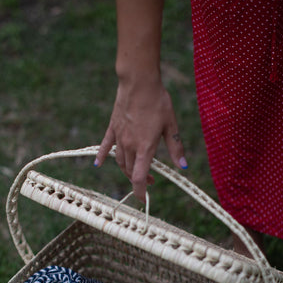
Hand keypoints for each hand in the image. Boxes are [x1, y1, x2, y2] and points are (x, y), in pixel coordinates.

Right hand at [95, 77, 187, 201]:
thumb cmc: (158, 101)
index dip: (140, 192)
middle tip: (150, 180)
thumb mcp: (171, 125)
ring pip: (120, 161)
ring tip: (136, 171)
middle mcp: (130, 145)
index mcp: (145, 147)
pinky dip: (102, 157)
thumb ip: (175, 147)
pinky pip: (105, 146)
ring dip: (126, 170)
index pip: (139, 177)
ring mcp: (119, 137)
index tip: (143, 199)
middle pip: (129, 171)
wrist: (138, 82)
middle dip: (138, 180)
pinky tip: (99, 165)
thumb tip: (183, 167)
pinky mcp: (113, 128)